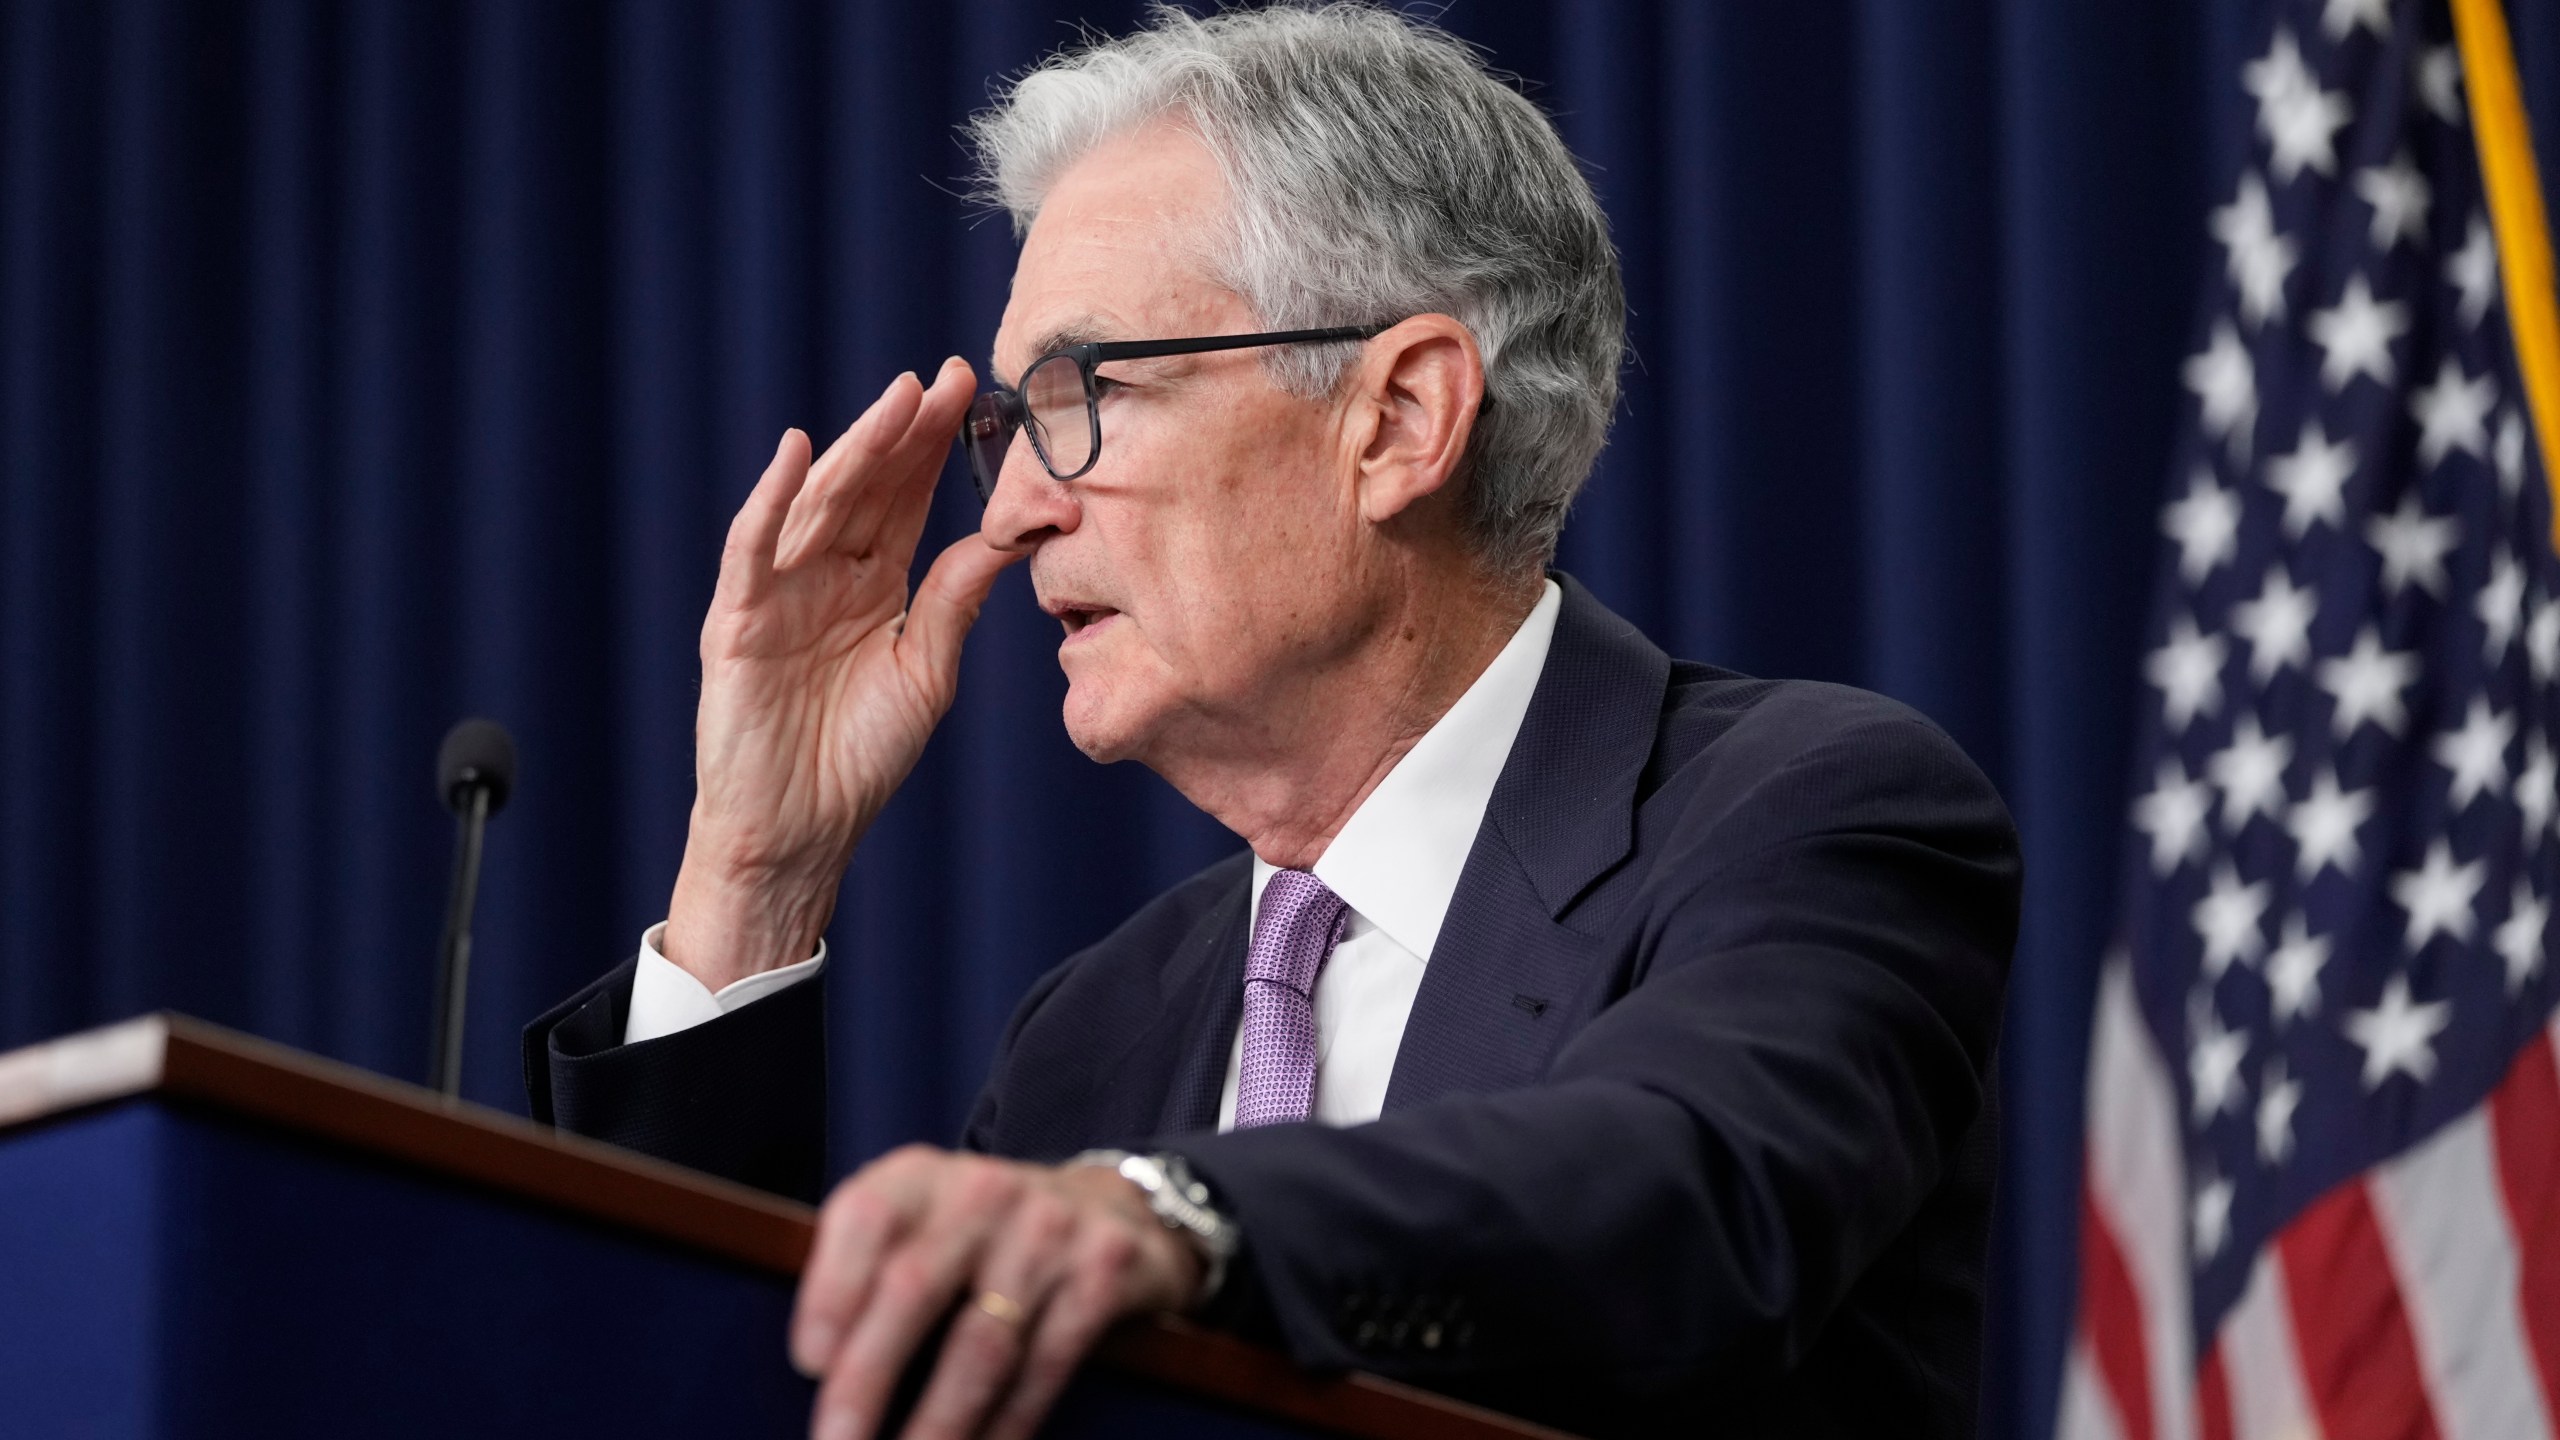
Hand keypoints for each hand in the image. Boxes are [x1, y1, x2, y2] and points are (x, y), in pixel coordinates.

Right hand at [665, 360, 1018, 987]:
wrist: (802, 833)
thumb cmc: (860, 759)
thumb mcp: (927, 671)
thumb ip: (955, 600)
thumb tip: (1010, 536)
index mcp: (873, 584)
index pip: (905, 500)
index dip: (933, 447)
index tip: (972, 392)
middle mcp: (824, 576)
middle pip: (867, 488)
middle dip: (904, 432)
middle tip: (945, 378)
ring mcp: (778, 593)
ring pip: (819, 505)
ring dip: (856, 450)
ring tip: (896, 400)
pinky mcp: (738, 623)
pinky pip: (753, 552)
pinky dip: (770, 502)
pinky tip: (798, 455)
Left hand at [790, 1147, 1203, 1439]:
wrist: (1110, 1209)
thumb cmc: (984, 1237)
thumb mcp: (925, 1223)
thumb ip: (869, 1271)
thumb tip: (818, 1370)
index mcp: (921, 1178)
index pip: (866, 1217)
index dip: (831, 1290)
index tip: (809, 1364)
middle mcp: (983, 1192)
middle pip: (914, 1288)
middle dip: (867, 1379)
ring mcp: (1048, 1229)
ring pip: (982, 1344)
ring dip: (939, 1423)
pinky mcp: (1103, 1271)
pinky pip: (1045, 1365)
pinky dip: (1008, 1424)